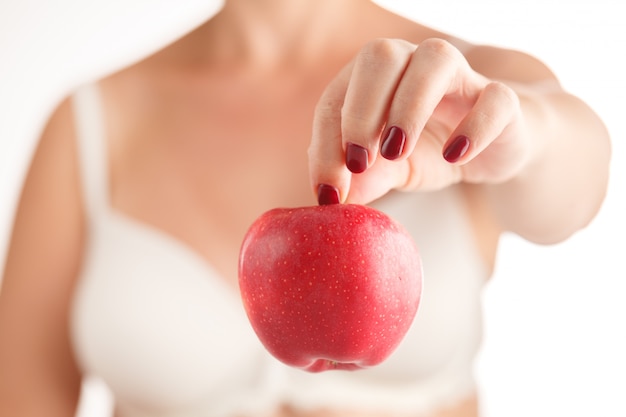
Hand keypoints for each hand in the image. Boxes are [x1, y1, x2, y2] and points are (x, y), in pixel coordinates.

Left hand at [309, 38, 529, 204]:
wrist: (492, 149)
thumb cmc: (431, 150)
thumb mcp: (390, 169)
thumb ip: (364, 178)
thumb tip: (333, 199)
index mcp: (376, 77)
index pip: (337, 97)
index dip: (326, 142)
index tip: (327, 191)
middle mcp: (414, 63)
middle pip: (380, 57)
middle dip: (360, 110)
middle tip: (357, 163)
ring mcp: (462, 76)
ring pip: (435, 60)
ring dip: (409, 107)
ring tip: (395, 153)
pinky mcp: (502, 99)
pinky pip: (494, 98)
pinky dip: (473, 127)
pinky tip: (454, 156)